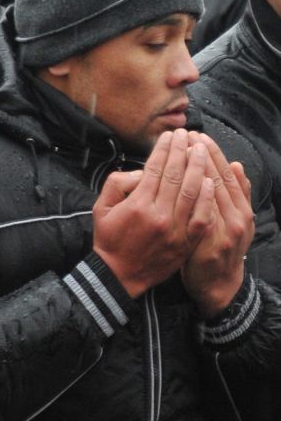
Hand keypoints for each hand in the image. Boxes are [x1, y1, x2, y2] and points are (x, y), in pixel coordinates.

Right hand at [92, 130, 216, 297]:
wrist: (119, 276)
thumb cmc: (109, 239)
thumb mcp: (101, 208)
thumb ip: (117, 184)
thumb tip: (141, 171)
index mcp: (138, 205)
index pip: (155, 168)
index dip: (164, 149)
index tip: (170, 135)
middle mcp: (159, 214)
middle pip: (176, 175)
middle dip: (183, 151)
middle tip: (188, 135)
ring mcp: (175, 229)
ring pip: (193, 192)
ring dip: (199, 168)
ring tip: (202, 150)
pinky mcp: (186, 241)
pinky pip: (202, 216)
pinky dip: (207, 198)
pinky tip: (210, 182)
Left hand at [180, 135, 254, 318]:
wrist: (218, 286)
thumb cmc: (220, 248)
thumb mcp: (235, 221)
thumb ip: (236, 195)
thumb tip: (237, 165)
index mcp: (242, 209)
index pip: (226, 174)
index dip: (213, 153)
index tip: (198, 135)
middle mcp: (238, 218)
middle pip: (218, 179)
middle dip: (200, 155)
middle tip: (185, 135)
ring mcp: (225, 232)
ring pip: (209, 194)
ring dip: (193, 170)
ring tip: (179, 150)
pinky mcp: (209, 245)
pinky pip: (199, 216)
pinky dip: (191, 199)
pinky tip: (178, 183)